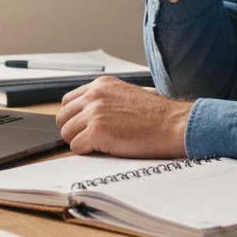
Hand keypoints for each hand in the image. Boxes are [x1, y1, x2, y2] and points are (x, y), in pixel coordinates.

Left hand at [56, 75, 190, 157]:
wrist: (173, 125)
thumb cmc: (155, 116)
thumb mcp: (125, 96)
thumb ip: (104, 100)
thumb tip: (84, 116)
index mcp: (101, 84)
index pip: (68, 101)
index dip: (75, 117)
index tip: (85, 127)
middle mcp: (95, 95)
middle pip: (63, 117)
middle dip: (74, 130)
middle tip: (91, 139)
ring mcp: (94, 112)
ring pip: (66, 134)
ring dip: (80, 142)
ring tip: (101, 144)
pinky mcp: (97, 130)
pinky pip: (76, 147)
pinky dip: (88, 152)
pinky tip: (106, 149)